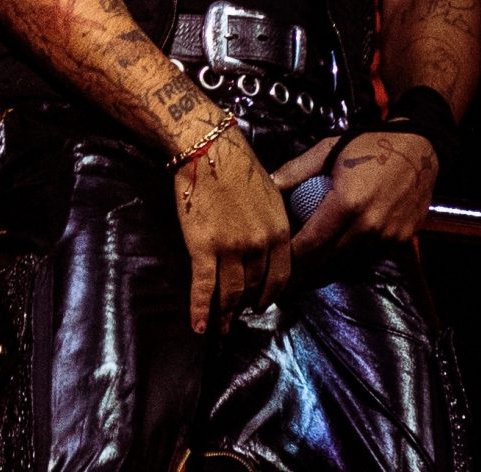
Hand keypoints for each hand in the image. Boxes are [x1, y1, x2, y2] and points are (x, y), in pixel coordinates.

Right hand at [171, 123, 290, 332]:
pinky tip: (199, 326)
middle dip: (245, 306)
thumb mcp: (271, 194)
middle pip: (254, 287)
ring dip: (224, 314)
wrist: (208, 151)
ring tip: (220, 328)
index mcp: (281, 232)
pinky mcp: (203, 247)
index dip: (270, 294)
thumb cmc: (238, 166)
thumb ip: (273, 221)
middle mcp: (261, 245)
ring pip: (230, 292)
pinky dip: (201, 310)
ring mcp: (232, 248)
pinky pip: (203, 286)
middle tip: (237, 320)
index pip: (281, 276)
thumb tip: (270, 239)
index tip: (261, 303)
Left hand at [274, 130, 438, 266]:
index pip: (312, 242)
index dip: (292, 255)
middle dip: (305, 264)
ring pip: (349, 258)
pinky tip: (338, 247)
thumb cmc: (367, 146)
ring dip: (328, 260)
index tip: (276, 258)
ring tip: (307, 260)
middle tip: (286, 268)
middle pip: (328, 256)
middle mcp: (369, 226)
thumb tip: (268, 186)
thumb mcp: (327, 150)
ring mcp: (389, 236)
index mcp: (347, 204)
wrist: (418, 148)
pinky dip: (353, 252)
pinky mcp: (403, 239)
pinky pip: (371, 253)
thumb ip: (295, 171)